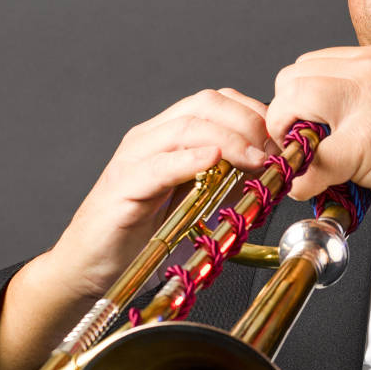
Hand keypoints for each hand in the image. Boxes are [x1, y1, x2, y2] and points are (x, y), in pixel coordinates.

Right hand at [41, 87, 276, 299]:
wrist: (90, 268)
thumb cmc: (140, 237)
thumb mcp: (193, 201)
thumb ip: (222, 180)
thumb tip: (266, 169)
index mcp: (166, 136)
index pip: (215, 101)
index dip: (253, 112)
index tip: (280, 139)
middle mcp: (148, 139)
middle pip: (204, 104)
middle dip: (248, 122)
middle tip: (274, 150)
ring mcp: (132, 159)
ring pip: (185, 128)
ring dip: (230, 139)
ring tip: (257, 159)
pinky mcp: (122, 188)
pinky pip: (158, 166)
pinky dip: (189, 159)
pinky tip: (213, 161)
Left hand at [266, 45, 370, 247]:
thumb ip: (354, 96)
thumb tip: (306, 114)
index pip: (308, 64)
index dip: (296, 99)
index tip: (302, 126)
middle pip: (292, 78)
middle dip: (285, 115)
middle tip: (299, 145)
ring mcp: (368, 104)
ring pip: (292, 104)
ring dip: (289, 139)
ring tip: (309, 161)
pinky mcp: (367, 143)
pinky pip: (312, 159)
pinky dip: (304, 180)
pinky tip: (315, 187)